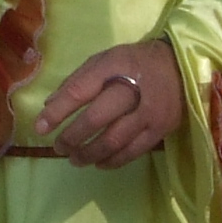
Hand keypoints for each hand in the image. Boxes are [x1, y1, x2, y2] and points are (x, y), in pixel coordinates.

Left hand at [37, 38, 183, 166]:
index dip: (57, 112)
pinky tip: (99, 163)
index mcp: (115, 65)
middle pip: (96, 118)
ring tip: (74, 159)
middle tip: (58, 147)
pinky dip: (113, 161)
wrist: (181, 66)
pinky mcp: (162, 128)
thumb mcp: (106, 59)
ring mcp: (150, 111)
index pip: (80, 90)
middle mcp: (134, 88)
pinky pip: (133, 151)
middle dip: (72, 136)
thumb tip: (50, 106)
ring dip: (90, 153)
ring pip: (114, 140)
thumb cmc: (135, 62)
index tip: (39, 128)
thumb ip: (78, 80)